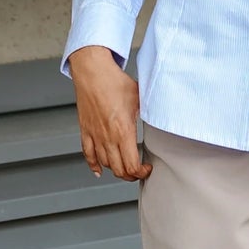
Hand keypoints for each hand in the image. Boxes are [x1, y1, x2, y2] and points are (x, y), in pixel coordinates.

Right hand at [68, 44, 150, 180]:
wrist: (93, 72)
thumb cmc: (114, 82)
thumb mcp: (140, 98)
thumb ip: (150, 112)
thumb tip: (163, 115)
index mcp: (123, 131)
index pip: (132, 165)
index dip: (141, 172)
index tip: (147, 168)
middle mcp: (108, 137)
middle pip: (119, 170)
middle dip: (131, 176)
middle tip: (138, 172)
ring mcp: (95, 135)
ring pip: (105, 164)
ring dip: (116, 170)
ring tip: (125, 168)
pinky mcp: (85, 131)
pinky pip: (88, 155)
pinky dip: (93, 165)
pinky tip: (99, 170)